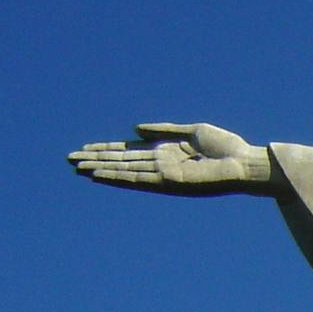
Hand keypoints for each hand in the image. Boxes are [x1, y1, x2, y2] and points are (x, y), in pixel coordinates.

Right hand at [67, 122, 275, 194]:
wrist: (244, 163)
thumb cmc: (225, 148)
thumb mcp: (191, 132)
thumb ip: (163, 130)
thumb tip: (134, 129)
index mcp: (165, 152)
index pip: (128, 152)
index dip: (106, 150)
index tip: (84, 149)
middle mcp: (161, 165)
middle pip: (121, 162)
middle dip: (96, 160)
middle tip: (69, 160)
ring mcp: (163, 175)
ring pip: (124, 171)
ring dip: (100, 169)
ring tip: (77, 167)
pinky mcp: (169, 182)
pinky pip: (138, 179)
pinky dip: (118, 178)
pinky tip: (99, 176)